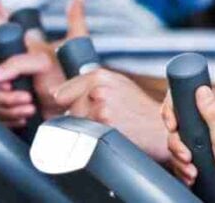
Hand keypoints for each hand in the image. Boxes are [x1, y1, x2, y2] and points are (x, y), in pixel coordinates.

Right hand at [0, 0, 90, 124]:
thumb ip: (76, 18)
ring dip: (5, 100)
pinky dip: (8, 114)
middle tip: (11, 84)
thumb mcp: (77, 44)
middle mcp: (7, 63)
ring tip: (29, 101)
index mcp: (20, 46)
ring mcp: (4, 85)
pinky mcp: (5, 106)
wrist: (77, 106)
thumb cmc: (76, 74)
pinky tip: (25, 113)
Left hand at [53, 68, 170, 161]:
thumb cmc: (139, 108)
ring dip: (86, 129)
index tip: (86, 108)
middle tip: (106, 118)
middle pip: (66, 110)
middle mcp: (98, 88)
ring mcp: (100, 108)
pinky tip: (111, 133)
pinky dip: (92, 139)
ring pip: (74, 124)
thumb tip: (55, 92)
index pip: (62, 93)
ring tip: (110, 125)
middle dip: (80, 117)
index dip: (71, 104)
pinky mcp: (103, 127)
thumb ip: (88, 84)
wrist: (160, 128)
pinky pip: (82, 136)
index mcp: (98, 75)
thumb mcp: (117, 84)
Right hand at [161, 87, 214, 195]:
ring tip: (192, 171)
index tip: (173, 127)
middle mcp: (207, 113)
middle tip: (187, 157)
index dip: (171, 109)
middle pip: (175, 121)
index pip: (183, 94)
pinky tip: (191, 174)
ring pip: (175, 139)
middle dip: (176, 143)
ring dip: (180, 158)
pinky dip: (182, 165)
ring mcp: (200, 130)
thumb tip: (202, 89)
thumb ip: (212, 113)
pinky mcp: (197, 145)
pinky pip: (179, 152)